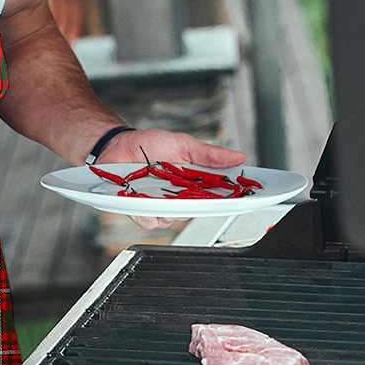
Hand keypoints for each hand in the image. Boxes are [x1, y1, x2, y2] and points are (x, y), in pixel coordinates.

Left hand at [97, 128, 246, 230]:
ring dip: (170, 206)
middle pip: (199, 211)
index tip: (247, 197)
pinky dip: (147, 210)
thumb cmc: (149, 144)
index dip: (234, 198)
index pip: (219, 196)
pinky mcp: (141, 211)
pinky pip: (150, 220)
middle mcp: (180, 198)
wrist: (117, 145)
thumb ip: (209, 154)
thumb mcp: (183, 144)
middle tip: (195, 189)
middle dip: (200, 203)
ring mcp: (161, 206)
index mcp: (194, 183)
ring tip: (161, 187)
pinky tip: (143, 196)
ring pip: (174, 219)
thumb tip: (238, 156)